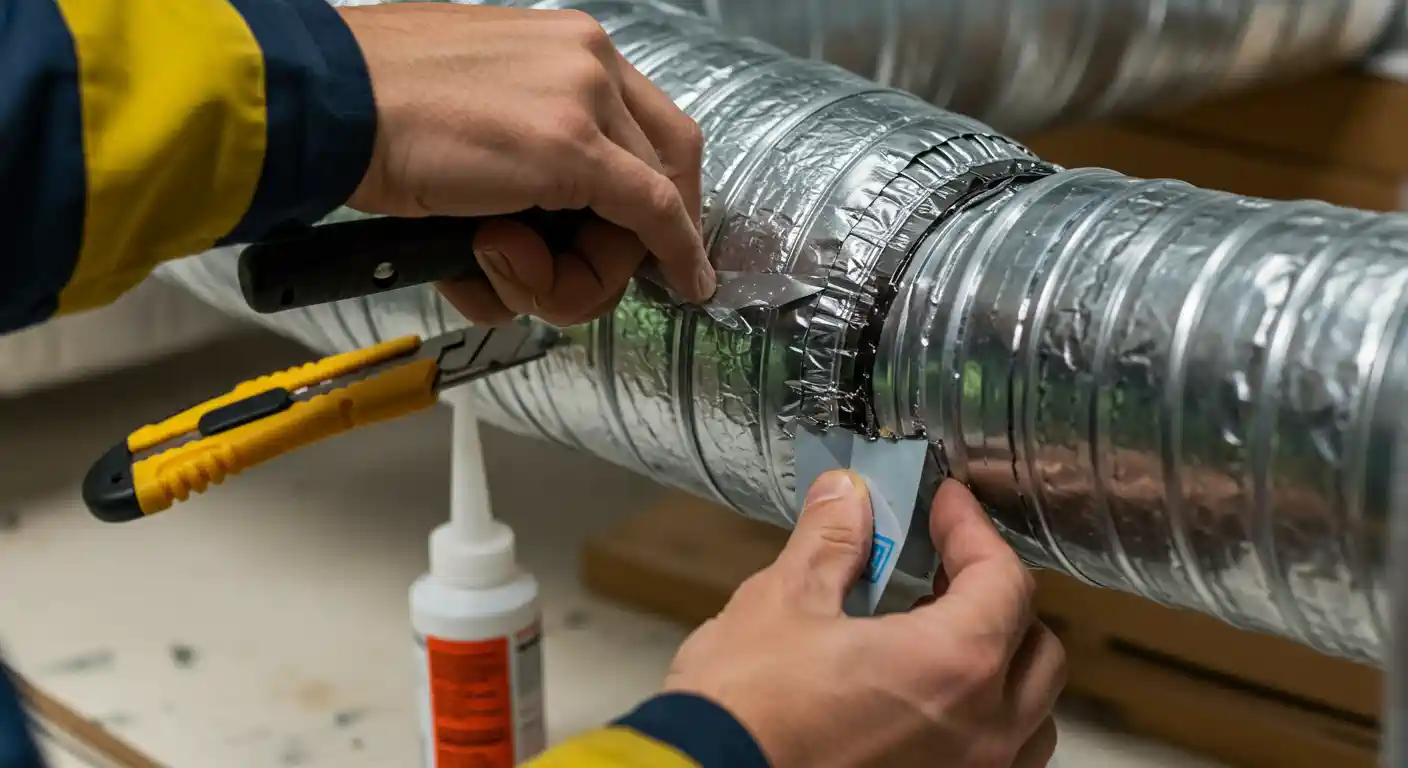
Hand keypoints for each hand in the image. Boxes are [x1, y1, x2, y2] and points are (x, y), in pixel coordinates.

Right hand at [338, 3, 710, 326]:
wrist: (324, 100)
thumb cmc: (372, 111)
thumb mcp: (470, 120)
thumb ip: (521, 155)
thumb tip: (534, 222)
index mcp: (566, 45)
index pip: (648, 122)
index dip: (665, 187)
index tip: (661, 231)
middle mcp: (589, 60)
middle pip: (662, 162)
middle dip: (637, 234)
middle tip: (572, 273)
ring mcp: (584, 103)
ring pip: (648, 205)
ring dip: (591, 266)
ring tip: (500, 265)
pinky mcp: (572, 152)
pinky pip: (653, 217)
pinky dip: (675, 256)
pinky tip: (687, 285)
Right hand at [665, 473, 1065, 766]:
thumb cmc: (743, 708)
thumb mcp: (783, 602)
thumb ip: (833, 542)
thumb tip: (848, 496)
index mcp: (954, 666)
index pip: (1004, 580)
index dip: (974, 531)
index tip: (946, 507)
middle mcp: (983, 732)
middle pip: (1036, 648)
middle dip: (996, 597)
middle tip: (942, 567)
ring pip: (1028, 716)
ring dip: (999, 666)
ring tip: (936, 635)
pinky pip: (995, 761)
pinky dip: (980, 720)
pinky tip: (923, 698)